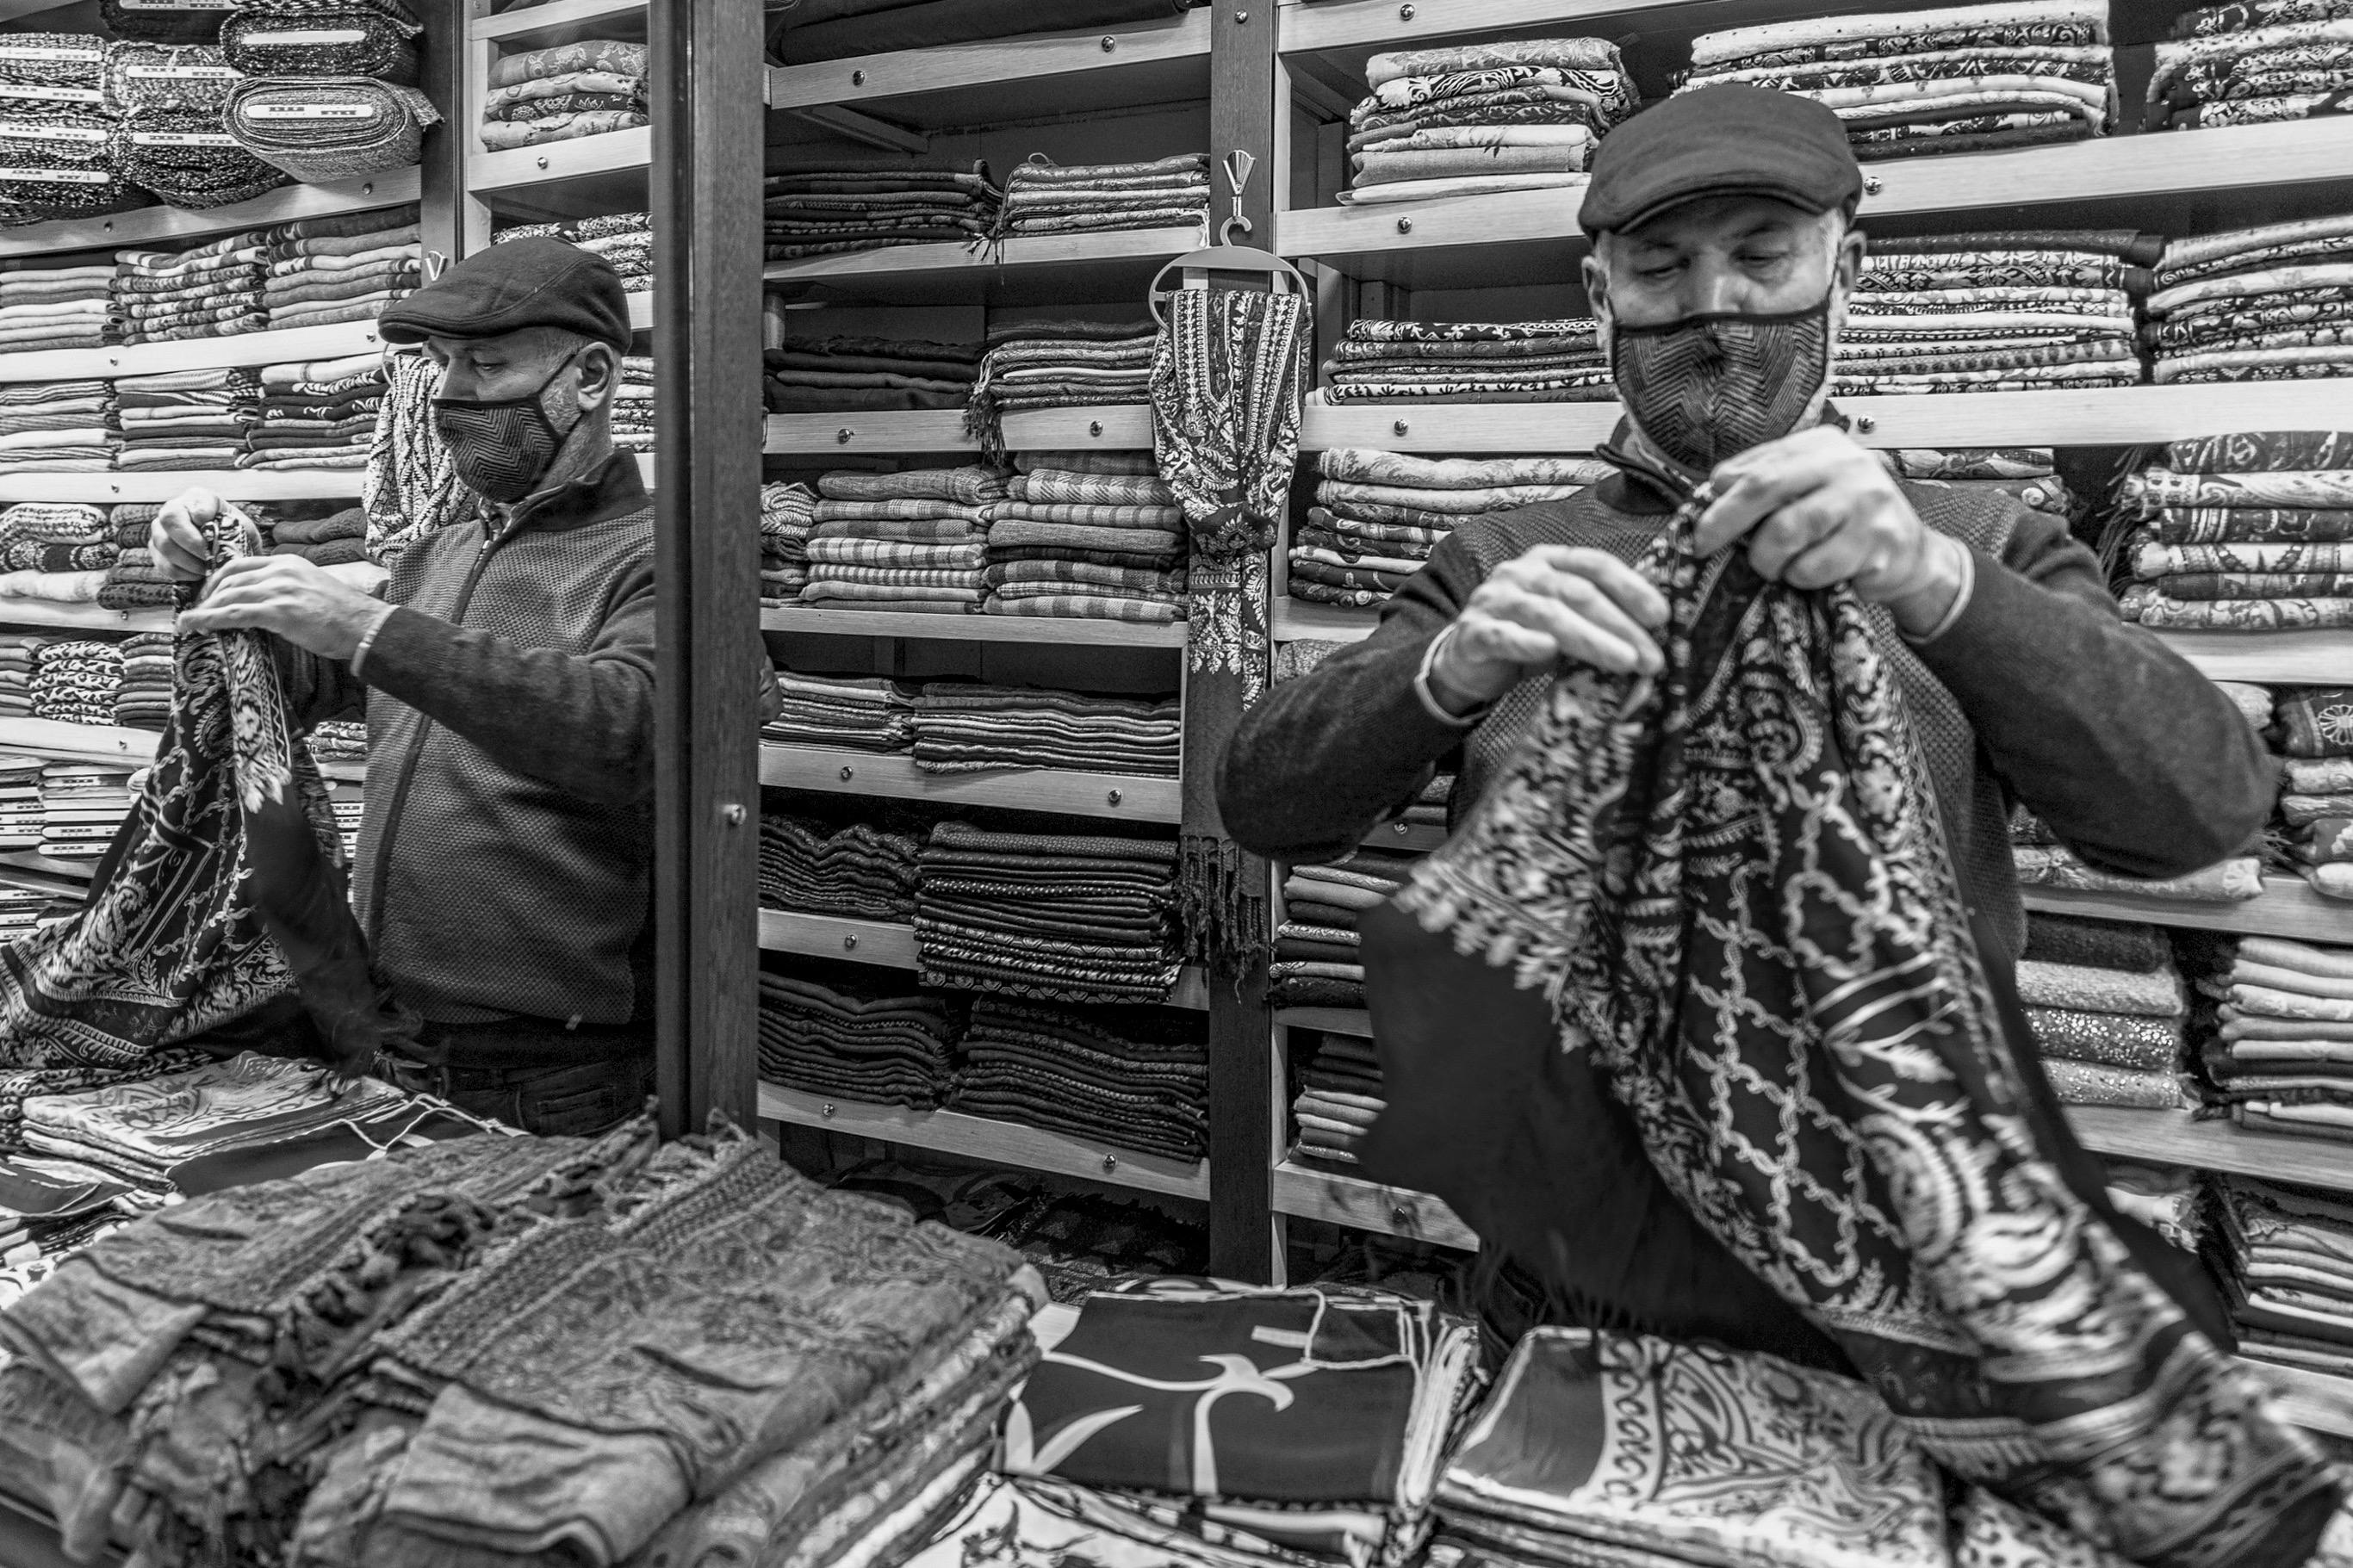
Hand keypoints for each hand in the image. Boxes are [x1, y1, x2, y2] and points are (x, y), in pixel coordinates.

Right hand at [150, 486, 259, 582]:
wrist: (228, 553)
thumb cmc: (235, 537)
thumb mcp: (242, 529)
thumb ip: (234, 529)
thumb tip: (217, 539)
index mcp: (199, 497)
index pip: (195, 499)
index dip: (202, 511)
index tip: (209, 522)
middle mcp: (174, 509)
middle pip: (169, 519)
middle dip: (192, 542)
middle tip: (210, 557)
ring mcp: (161, 530)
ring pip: (164, 544)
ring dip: (189, 561)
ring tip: (208, 568)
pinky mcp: (156, 552)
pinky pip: (164, 564)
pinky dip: (184, 573)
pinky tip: (199, 574)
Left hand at [178, 554, 389, 661]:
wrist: (366, 627)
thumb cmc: (345, 616)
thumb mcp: (313, 590)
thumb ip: (288, 590)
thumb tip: (266, 605)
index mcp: (288, 563)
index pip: (241, 564)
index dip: (217, 580)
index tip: (208, 595)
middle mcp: (281, 571)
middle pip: (229, 578)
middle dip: (206, 597)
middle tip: (195, 613)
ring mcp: (279, 590)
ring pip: (227, 595)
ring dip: (202, 610)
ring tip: (188, 623)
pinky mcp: (279, 612)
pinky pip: (234, 613)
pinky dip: (209, 620)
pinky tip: (195, 626)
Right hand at [1429, 544, 1668, 713]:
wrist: (1466, 662)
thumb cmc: (1528, 638)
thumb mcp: (1567, 623)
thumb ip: (1599, 621)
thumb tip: (1654, 641)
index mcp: (1549, 562)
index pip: (1595, 565)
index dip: (1631, 587)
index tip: (1662, 618)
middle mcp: (1521, 573)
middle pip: (1578, 592)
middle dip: (1620, 625)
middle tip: (1651, 657)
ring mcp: (1495, 600)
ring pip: (1549, 613)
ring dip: (1591, 639)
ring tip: (1624, 663)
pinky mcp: (1474, 632)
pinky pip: (1503, 635)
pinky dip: (1527, 643)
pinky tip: (1549, 651)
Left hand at [1692, 425, 1967, 636]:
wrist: (1910, 554)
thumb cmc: (1844, 522)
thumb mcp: (1806, 490)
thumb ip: (1764, 483)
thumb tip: (1711, 492)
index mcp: (1822, 445)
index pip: (1757, 468)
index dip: (1720, 501)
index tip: (1699, 529)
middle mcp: (1847, 464)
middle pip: (1766, 488)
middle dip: (1726, 523)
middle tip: (1706, 548)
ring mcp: (1867, 500)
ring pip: (1787, 531)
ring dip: (1767, 559)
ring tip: (1773, 567)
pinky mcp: (1879, 541)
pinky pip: (1815, 567)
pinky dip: (1801, 577)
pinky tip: (1812, 575)